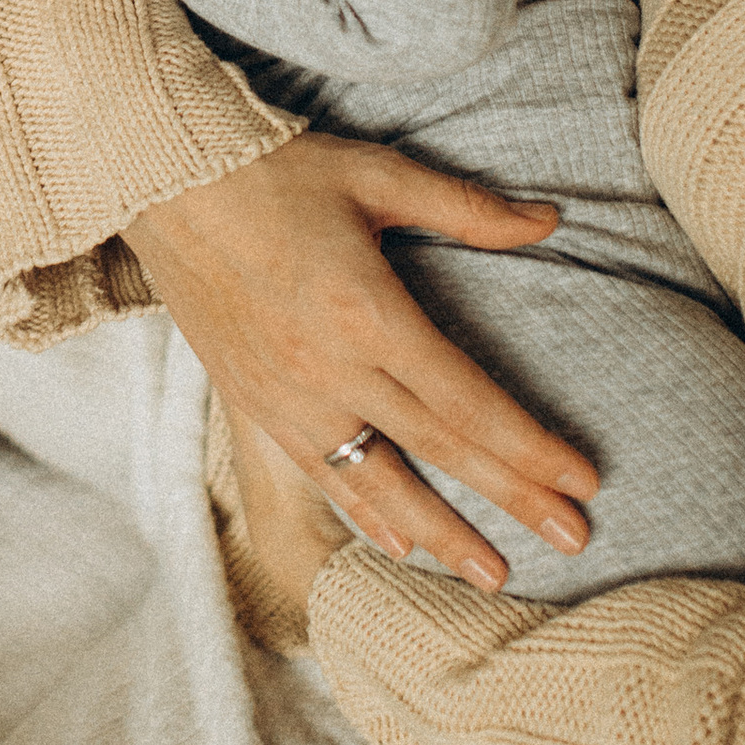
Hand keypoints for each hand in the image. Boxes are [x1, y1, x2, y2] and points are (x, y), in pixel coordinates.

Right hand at [127, 133, 595, 585]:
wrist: (160, 180)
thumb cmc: (274, 169)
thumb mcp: (377, 174)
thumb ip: (467, 208)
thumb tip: (550, 221)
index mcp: (367, 313)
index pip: (467, 401)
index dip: (530, 447)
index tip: (584, 481)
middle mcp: (327, 369)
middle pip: (438, 450)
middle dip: (512, 499)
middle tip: (575, 539)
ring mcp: (285, 395)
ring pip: (377, 483)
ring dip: (442, 534)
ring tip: (496, 575)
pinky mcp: (252, 402)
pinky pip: (320, 473)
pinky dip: (364, 514)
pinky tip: (401, 547)